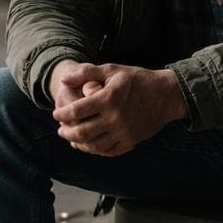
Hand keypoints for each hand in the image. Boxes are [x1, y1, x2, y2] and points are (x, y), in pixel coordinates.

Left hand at [48, 60, 187, 156]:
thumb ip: (86, 73)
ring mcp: (124, 132)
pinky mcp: (131, 141)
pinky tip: (89, 144)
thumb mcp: (112, 70)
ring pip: (93, 145)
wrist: (166, 95)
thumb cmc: (137, 80)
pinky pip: (108, 151)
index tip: (57, 114)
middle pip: (82, 132)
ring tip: (72, 138)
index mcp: (109, 98)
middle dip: (66, 132)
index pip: (76, 111)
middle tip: (61, 129)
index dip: (62, 114)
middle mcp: (115, 118)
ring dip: (78, 144)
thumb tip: (64, 80)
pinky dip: (94, 150)